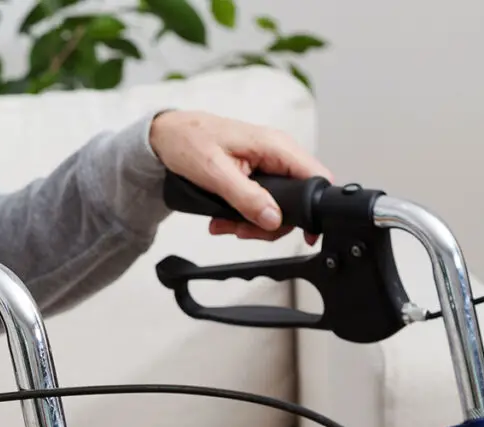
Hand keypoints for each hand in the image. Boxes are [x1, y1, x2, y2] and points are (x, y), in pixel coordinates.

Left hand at [149, 110, 332, 244]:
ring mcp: (267, 163)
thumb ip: (246, 197)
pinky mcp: (255, 172)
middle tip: (240, 230)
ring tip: (223, 224)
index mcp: (275, 146)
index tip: (303, 234)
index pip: (316, 177)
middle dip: (268, 223)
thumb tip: (273, 218)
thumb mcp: (215, 173)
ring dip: (251, 222)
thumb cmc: (187, 141)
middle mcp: (277, 153)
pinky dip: (244, 214)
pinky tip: (223, 218)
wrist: (167, 134)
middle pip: (296, 199)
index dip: (314, 209)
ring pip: (276, 204)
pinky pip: (261, 200)